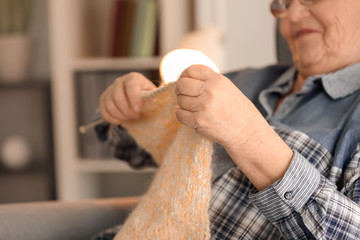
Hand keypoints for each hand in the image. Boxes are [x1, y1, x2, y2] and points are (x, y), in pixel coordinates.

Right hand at [99, 72, 155, 124]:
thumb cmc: (146, 97)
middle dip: (127, 111)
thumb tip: (155, 104)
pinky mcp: (103, 100)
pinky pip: (104, 112)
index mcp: (133, 78)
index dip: (134, 98)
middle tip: (136, 116)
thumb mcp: (152, 96)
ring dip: (120, 116)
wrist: (136, 98)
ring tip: (129, 118)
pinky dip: (113, 119)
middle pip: (118, 96)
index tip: (138, 110)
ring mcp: (109, 90)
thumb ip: (153, 99)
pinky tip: (121, 119)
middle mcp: (119, 82)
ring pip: (110, 105)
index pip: (131, 84)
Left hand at [175, 64, 292, 190]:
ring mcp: (203, 107)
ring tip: (195, 108)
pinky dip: (183, 115)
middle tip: (186, 96)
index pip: (191, 70)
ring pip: (180, 100)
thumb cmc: (238, 111)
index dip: (185, 75)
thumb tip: (185, 79)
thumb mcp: (227, 88)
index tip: (185, 81)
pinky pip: (180, 114)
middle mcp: (210, 91)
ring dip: (183, 104)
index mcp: (218, 80)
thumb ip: (209, 82)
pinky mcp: (198, 121)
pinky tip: (192, 117)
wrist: (247, 133)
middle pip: (182, 84)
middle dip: (181, 90)